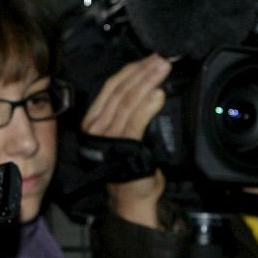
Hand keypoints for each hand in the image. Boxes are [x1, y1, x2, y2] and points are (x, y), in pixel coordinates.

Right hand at [80, 54, 171, 228]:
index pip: (111, 88)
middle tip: (161, 59)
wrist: (132, 198)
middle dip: (142, 72)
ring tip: (162, 70)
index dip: (131, 71)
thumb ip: (132, 112)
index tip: (148, 60)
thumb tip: (150, 87)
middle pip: (119, 91)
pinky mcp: (121, 146)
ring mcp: (107, 136)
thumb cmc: (131, 166)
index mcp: (94, 121)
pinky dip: (147, 106)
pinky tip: (158, 94)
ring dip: (147, 82)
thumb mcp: (126, 133)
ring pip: (127, 101)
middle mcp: (96, 127)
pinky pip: (134, 120)